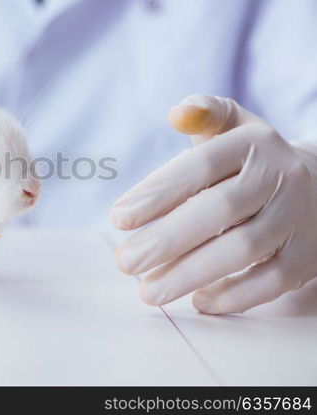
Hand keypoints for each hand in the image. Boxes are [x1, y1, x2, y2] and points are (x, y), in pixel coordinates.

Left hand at [111, 95, 316, 313]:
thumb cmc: (251, 159)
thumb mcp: (231, 127)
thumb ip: (204, 114)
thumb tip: (177, 113)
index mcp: (252, 143)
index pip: (199, 167)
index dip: (157, 193)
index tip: (117, 219)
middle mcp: (280, 177)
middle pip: (219, 210)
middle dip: (166, 240)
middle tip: (125, 263)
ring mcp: (297, 218)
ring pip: (243, 249)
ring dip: (190, 274)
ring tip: (148, 291)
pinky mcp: (307, 256)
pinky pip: (272, 281)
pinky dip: (234, 295)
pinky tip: (198, 301)